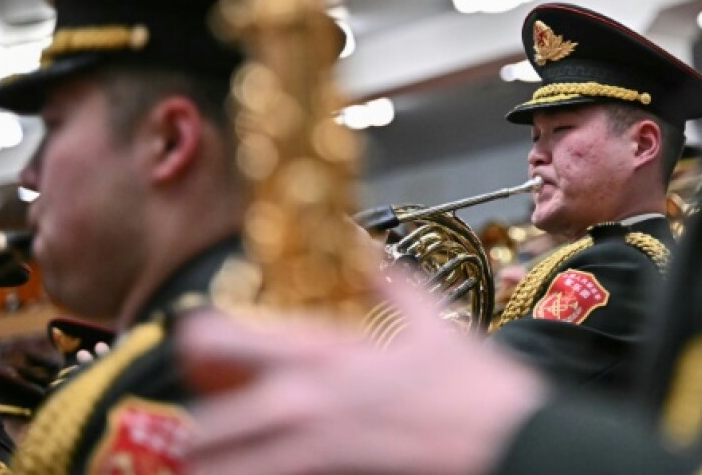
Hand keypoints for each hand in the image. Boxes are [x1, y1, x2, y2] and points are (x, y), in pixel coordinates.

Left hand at [178, 273, 547, 474]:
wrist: (509, 442)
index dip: (194, 343)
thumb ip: (390, 283)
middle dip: (198, 437)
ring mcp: (312, 456)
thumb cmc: (473, 385)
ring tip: (224, 464)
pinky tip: (264, 473)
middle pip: (204, 432)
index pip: (221, 343)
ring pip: (224, 474)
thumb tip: (368, 250)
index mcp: (323, 355)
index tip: (192, 343)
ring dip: (219, 468)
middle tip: (206, 433)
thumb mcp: (432, 320)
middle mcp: (303, 408)